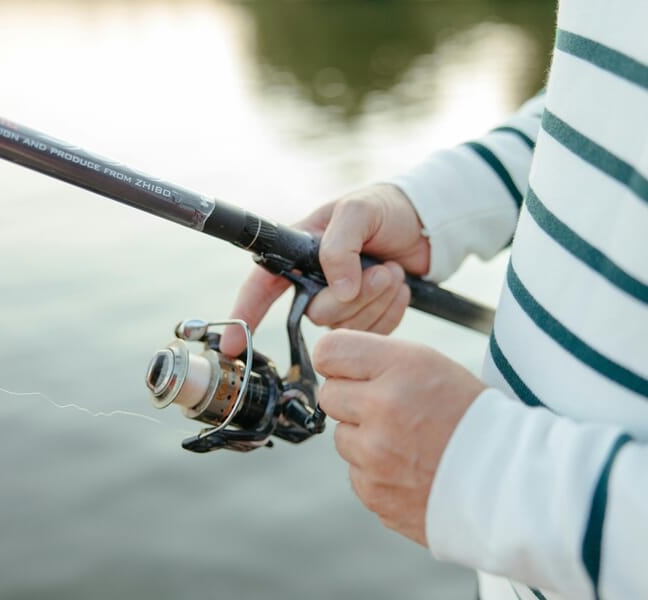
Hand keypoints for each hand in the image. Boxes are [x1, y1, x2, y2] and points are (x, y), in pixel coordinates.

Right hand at [220, 184, 429, 355]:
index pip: (262, 287)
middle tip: (382, 270)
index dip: (246, 314)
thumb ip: (339, 247)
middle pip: (316, 315)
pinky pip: (371, 334)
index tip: (233, 344)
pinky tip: (399, 288)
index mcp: (299, 254)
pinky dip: (391, 312)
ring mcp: (340, 303)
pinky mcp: (365, 317)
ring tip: (393, 272)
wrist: (427, 224)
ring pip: (345, 328)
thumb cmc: (386, 208)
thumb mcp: (358, 211)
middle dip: (354, 296)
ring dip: (378, 300)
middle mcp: (314, 282)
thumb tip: (338, 292)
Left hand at [314, 329, 484, 545]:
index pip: (329, 351)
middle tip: (387, 408)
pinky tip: (410, 468)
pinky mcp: (374, 492)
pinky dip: (376, 472)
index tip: (346, 369)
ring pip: (341, 437)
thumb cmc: (472, 416)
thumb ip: (377, 360)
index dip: (337, 360)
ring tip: (407, 442)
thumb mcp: (431, 365)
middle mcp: (381, 407)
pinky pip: (356, 473)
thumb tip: (330, 363)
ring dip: (364, 438)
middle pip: (328, 395)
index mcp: (399, 367)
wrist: (512, 481)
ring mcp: (375, 454)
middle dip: (351, 400)